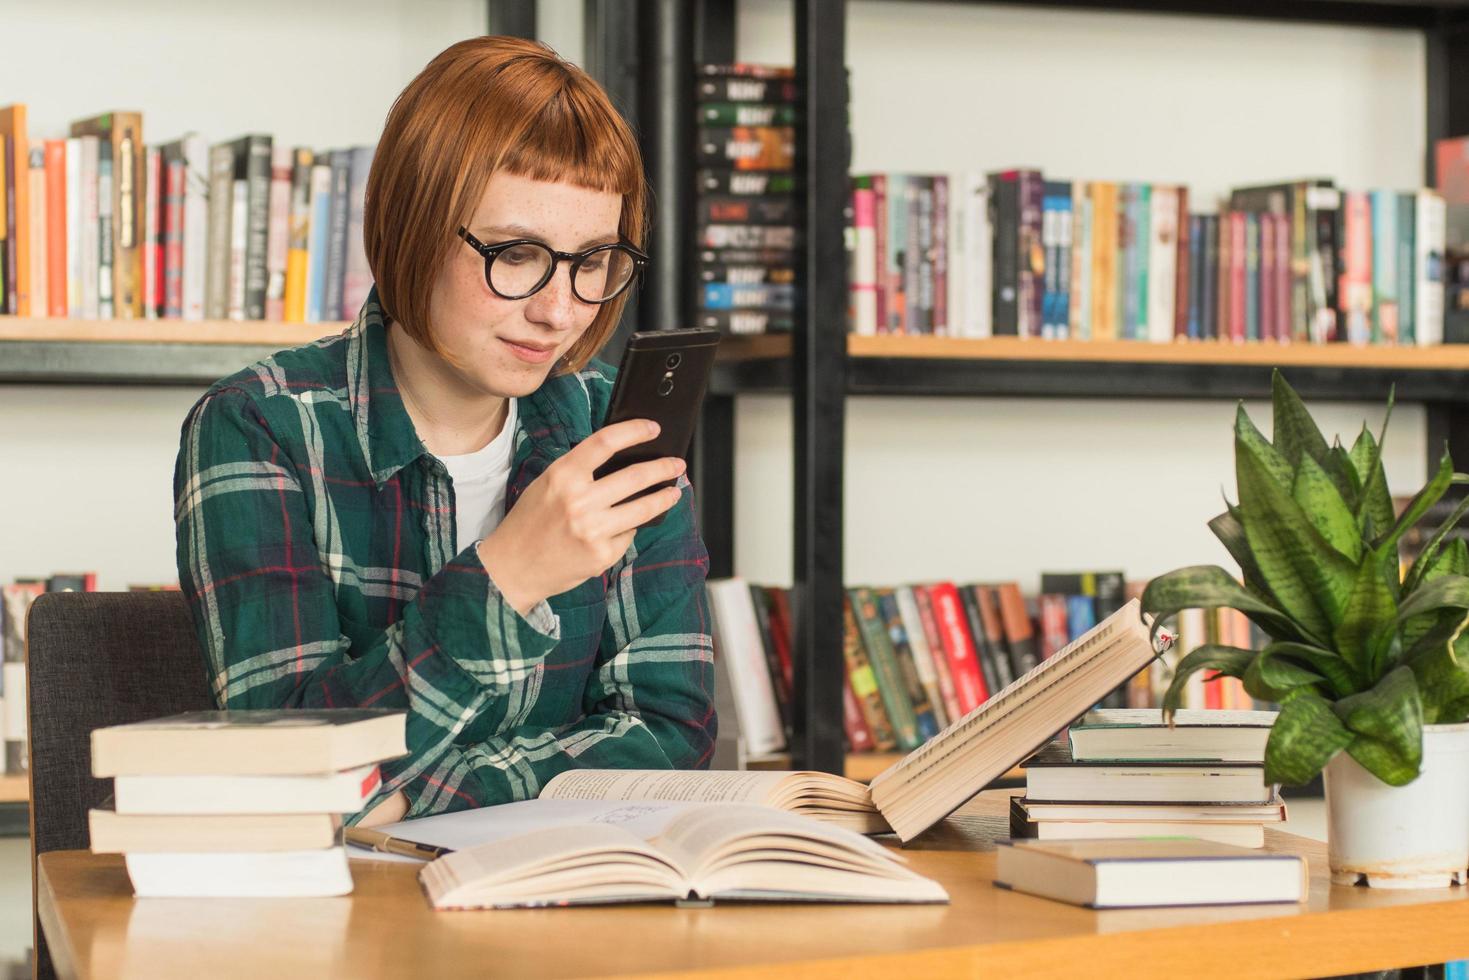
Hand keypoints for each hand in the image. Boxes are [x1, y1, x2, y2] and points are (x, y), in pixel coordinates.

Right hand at [478, 419, 685, 614]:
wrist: (512, 568)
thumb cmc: (529, 523)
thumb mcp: (547, 485)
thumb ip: (579, 472)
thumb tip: (622, 460)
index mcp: (562, 475)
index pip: (606, 442)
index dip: (635, 431)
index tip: (653, 428)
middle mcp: (579, 501)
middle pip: (635, 476)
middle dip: (663, 467)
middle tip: (677, 464)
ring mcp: (593, 530)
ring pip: (644, 508)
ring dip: (665, 497)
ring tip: (674, 491)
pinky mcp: (602, 555)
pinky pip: (628, 535)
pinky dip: (631, 528)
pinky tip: (629, 526)